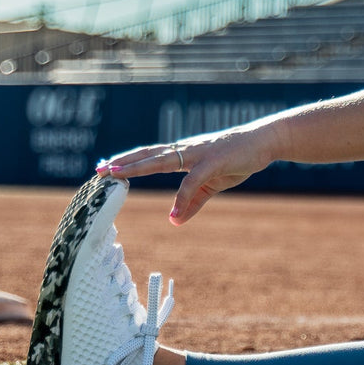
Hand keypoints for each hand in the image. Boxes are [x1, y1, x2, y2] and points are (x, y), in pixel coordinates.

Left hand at [97, 124, 276, 224]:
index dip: (128, 161)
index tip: (106, 167)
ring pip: (161, 160)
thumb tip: (174, 221)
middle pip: (147, 154)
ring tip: (117, 175)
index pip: (149, 155)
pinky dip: (181, 197)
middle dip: (123, 162)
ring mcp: (198, 153)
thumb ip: (193, 202)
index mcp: (183, 154)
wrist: (264, 142)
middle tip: (99, 170)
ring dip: (137, 167)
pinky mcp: (213, 162)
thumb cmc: (238, 158)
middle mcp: (185, 150)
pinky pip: (192, 181)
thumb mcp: (213, 184)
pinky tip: (173, 213)